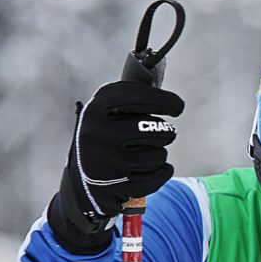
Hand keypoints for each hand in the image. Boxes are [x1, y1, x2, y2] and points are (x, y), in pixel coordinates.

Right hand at [48, 81, 182, 252]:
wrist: (82, 186)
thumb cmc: (105, 141)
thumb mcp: (107, 115)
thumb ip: (129, 98)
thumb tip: (153, 74)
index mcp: (95, 110)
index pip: (137, 96)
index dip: (164, 100)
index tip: (178, 107)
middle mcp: (97, 133)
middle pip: (155, 128)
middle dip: (165, 133)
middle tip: (163, 135)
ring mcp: (104, 162)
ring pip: (159, 154)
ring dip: (160, 155)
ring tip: (147, 155)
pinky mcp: (115, 187)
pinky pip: (158, 176)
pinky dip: (162, 173)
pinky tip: (153, 170)